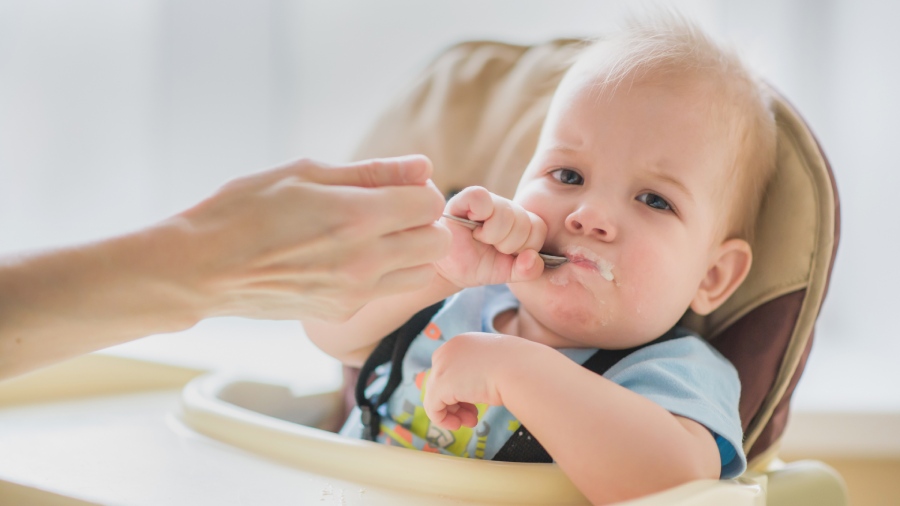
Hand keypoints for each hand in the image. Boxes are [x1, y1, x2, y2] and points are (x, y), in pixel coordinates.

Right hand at [171, 155, 451, 321]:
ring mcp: (356, 292)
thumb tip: (422, 166)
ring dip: (411, 253)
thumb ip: (371, 172)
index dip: (420, 190)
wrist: (203, 268)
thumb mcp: (305, 174)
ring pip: (422, 273)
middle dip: (424, 222)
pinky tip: (347, 260)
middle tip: (391, 212)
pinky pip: (388, 291)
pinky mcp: (342, 311)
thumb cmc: (245, 210)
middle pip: (439, 242)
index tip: (397, 187)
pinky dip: (383, 275)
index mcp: (357, 216)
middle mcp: (366, 260)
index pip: (432, 204)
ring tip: (374, 238)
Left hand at [423, 332, 530, 429]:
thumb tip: (476, 385)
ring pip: (436, 395)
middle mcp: (448, 350)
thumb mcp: (497, 363)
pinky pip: (432, 407)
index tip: (475, 403)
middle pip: (442, 382)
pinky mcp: (439, 384)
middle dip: (457, 402)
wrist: (519, 367)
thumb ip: (481, 370)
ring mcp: (442, 366)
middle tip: (473, 416)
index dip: (461, 389)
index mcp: (463, 342)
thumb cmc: (517, 366)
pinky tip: (459, 425)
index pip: (452, 368)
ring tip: (471, 422)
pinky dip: (443, 420)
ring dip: (453, 413)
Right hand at [436, 186, 545, 287]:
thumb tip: (532, 258)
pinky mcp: (465, 198)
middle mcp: (506, 207)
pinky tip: (472, 226)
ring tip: (479, 238)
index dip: (526, 246)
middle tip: (490, 246)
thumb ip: (527, 270)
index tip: (507, 253)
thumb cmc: (478, 265)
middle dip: (508, 244)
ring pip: (506, 213)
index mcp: (520, 222)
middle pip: (524, 221)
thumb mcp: (506, 273)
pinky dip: (478, 213)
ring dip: (492, 234)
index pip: (538, 228)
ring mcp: (487, 201)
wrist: (449, 269)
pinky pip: (481, 197)